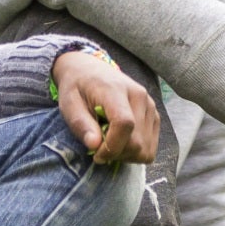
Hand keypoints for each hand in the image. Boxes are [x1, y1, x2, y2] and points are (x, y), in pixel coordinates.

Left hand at [53, 49, 158, 164]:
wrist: (90, 70)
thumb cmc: (77, 88)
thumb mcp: (69, 104)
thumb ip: (81, 124)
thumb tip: (94, 145)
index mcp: (116, 90)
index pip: (124, 123)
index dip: (112, 147)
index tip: (96, 155)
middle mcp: (140, 96)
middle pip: (137, 141)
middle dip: (116, 154)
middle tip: (99, 150)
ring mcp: (151, 106)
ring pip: (146, 148)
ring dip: (126, 155)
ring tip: (110, 144)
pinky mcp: (154, 116)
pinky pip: (150, 147)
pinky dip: (135, 152)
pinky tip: (120, 143)